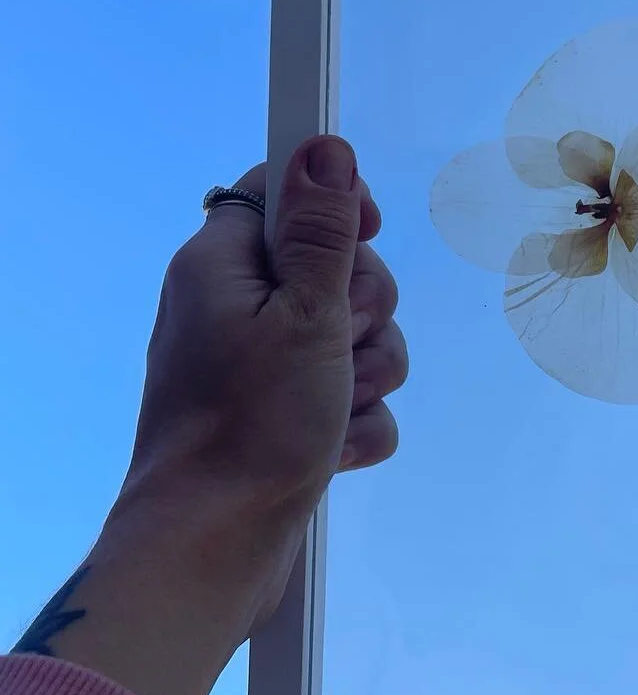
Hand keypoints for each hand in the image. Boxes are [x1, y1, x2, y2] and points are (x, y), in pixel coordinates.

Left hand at [10, 136, 408, 694]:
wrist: (214, 549)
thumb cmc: (250, 425)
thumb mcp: (303, 313)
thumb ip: (321, 230)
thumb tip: (324, 146)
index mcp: (221, 265)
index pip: (284, 192)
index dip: (335, 207)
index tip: (363, 237)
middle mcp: (235, 310)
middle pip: (337, 270)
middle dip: (365, 313)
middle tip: (338, 346)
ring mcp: (260, 370)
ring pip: (357, 340)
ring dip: (367, 376)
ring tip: (331, 410)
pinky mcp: (285, 422)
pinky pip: (354, 402)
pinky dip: (357, 425)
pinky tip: (334, 450)